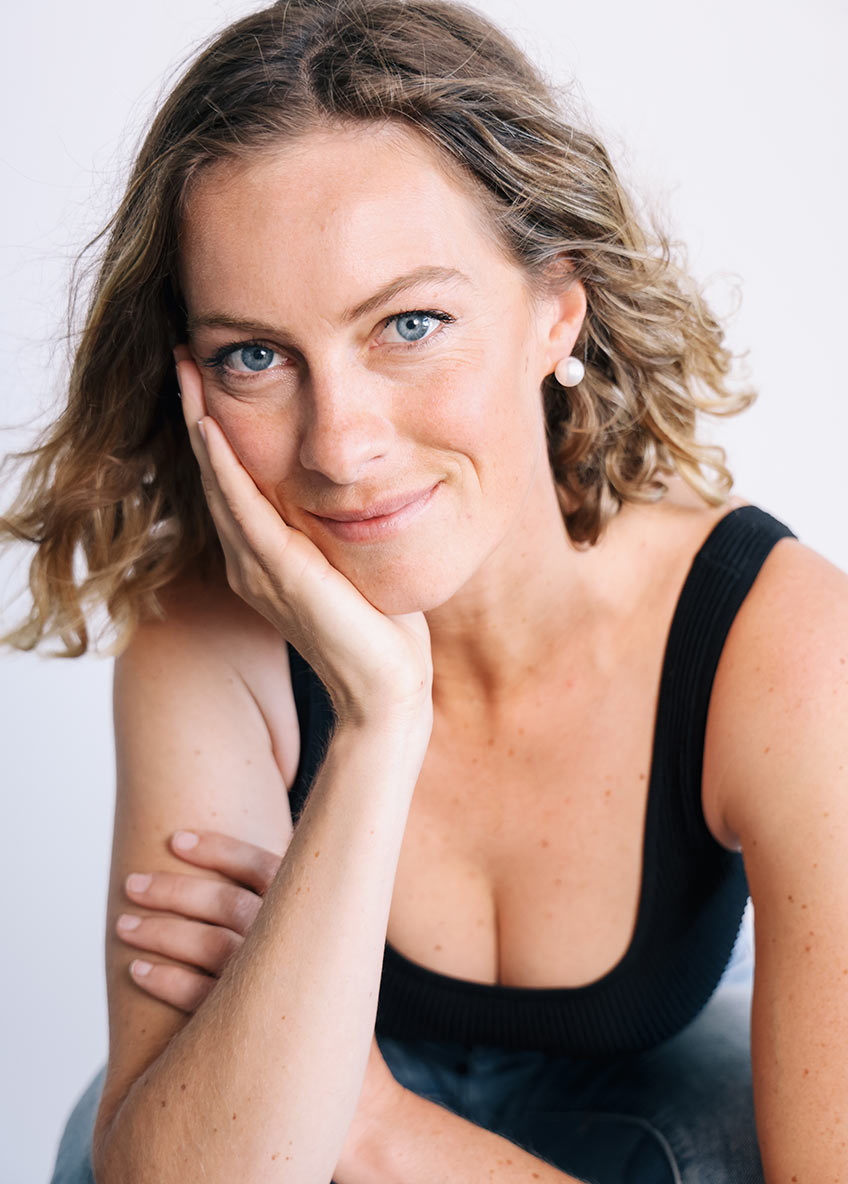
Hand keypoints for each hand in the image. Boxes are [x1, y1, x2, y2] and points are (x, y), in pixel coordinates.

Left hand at [116, 828, 404, 1175]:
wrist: (362, 1108)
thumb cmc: (327, 1023)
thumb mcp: (325, 956)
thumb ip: (290, 918)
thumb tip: (232, 883)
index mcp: (325, 922)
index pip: (270, 868)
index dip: (222, 849)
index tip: (177, 839)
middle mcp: (307, 950)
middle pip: (230, 902)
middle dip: (176, 887)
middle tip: (132, 883)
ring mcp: (285, 992)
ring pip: (212, 944)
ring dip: (162, 931)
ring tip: (124, 926)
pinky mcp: (262, 1036)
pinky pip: (202, 998)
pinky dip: (166, 979)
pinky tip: (139, 972)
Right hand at [174, 348, 432, 733]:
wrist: (386, 690)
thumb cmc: (381, 632)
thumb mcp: (355, 564)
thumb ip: (339, 529)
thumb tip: (358, 487)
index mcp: (266, 559)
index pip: (234, 482)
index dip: (218, 429)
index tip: (214, 376)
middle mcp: (251, 562)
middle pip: (214, 473)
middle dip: (198, 411)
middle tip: (186, 355)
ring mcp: (259, 569)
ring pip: (218, 482)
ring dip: (200, 423)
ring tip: (188, 370)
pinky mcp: (279, 574)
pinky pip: (242, 509)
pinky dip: (223, 466)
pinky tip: (210, 426)